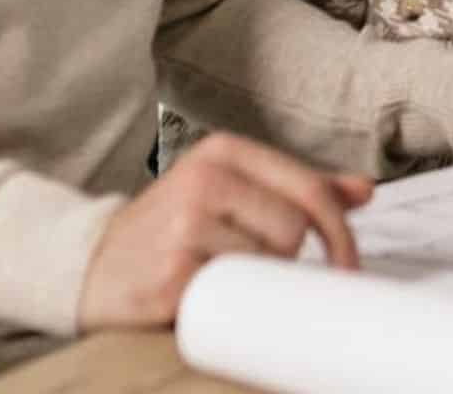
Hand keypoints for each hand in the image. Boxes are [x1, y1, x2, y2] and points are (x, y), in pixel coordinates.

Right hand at [76, 132, 372, 330]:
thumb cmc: (169, 228)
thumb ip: (294, 187)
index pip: (310, 187)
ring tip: (220, 273)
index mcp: (224, 151)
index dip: (339, 231)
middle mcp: (204, 178)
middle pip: (295, 227)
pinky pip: (237, 292)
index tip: (347, 264)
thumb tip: (363, 190)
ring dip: (257, 279)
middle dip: (287, 257)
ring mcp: (184, 224)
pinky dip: (231, 301)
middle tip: (252, 265)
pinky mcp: (172, 272)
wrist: (89, 266)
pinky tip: (206, 291)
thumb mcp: (229, 190)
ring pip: (270, 260)